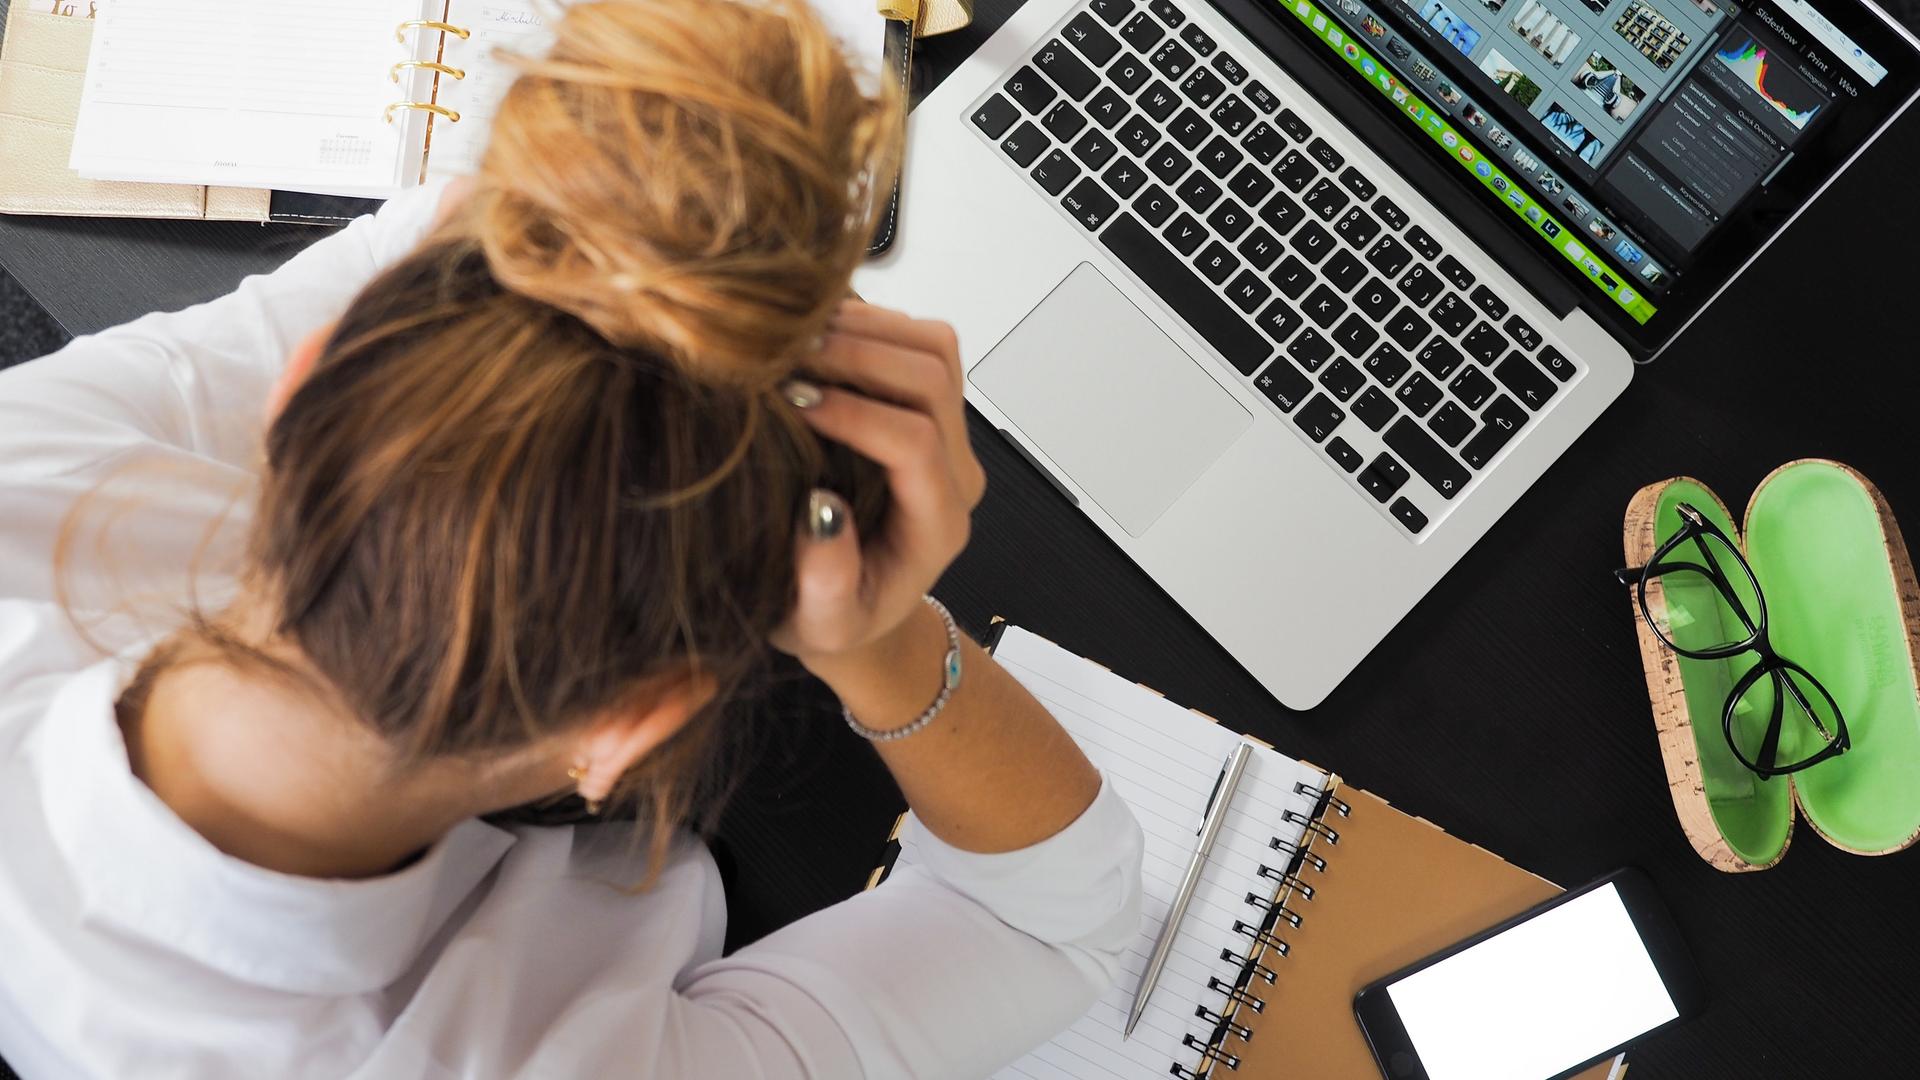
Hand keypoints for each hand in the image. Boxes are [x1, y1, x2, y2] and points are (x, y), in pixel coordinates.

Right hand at [772, 301, 986, 669]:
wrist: (856, 606)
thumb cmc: (834, 618)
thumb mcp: (820, 624)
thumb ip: (826, 583)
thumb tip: (821, 511)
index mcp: (937, 524)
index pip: (915, 444)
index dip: (855, 413)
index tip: (791, 402)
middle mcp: (955, 472)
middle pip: (933, 379)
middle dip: (858, 355)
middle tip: (785, 356)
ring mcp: (948, 433)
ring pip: (934, 347)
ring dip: (866, 328)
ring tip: (795, 337)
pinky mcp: (928, 406)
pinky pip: (917, 341)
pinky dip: (868, 322)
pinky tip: (812, 335)